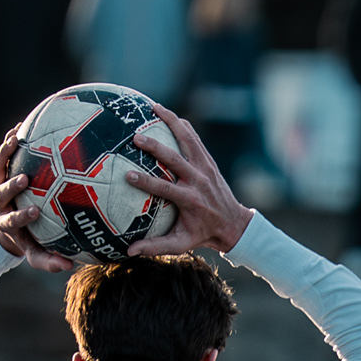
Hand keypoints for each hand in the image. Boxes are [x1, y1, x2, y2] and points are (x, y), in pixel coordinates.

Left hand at [0, 125, 65, 270]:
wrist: (9, 230)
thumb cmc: (29, 242)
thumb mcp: (36, 254)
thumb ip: (49, 261)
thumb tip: (68, 267)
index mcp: (7, 223)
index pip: (12, 219)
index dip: (20, 216)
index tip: (35, 212)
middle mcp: (0, 204)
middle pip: (0, 193)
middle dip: (10, 186)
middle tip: (25, 179)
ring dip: (5, 154)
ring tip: (18, 139)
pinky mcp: (0, 173)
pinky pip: (3, 155)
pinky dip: (10, 142)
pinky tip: (22, 125)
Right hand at [131, 102, 252, 252]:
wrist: (232, 223)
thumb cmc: (202, 234)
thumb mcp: (181, 244)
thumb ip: (156, 247)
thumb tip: (129, 252)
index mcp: (190, 200)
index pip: (165, 189)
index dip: (146, 182)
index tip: (127, 175)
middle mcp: (198, 180)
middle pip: (176, 159)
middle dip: (156, 147)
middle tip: (136, 137)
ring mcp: (205, 167)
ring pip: (188, 139)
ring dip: (171, 122)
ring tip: (153, 108)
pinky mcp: (208, 160)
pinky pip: (194, 138)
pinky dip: (181, 124)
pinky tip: (165, 112)